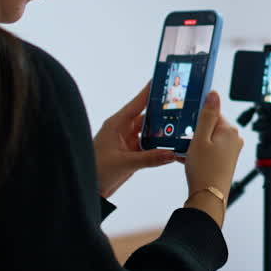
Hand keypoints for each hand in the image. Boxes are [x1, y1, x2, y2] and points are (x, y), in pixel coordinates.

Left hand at [93, 81, 177, 198]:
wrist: (89, 190)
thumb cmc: (96, 170)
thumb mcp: (124, 163)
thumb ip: (149, 158)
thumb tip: (171, 154)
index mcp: (116, 124)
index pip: (137, 103)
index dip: (149, 92)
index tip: (162, 80)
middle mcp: (123, 129)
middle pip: (147, 117)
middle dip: (163, 113)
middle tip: (181, 107)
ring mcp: (128, 141)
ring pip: (150, 132)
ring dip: (163, 132)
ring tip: (181, 128)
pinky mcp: (132, 153)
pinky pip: (150, 146)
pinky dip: (160, 147)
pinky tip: (172, 147)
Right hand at [182, 91, 243, 226]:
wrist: (208, 196)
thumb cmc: (204, 170)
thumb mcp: (200, 138)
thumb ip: (207, 115)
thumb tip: (214, 94)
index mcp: (230, 130)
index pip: (212, 112)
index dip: (196, 118)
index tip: (187, 125)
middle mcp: (235, 139)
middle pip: (210, 126)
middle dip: (196, 132)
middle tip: (186, 142)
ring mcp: (232, 150)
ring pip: (209, 139)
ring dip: (196, 144)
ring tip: (187, 154)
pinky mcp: (227, 160)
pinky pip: (211, 150)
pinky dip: (200, 153)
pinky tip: (190, 160)